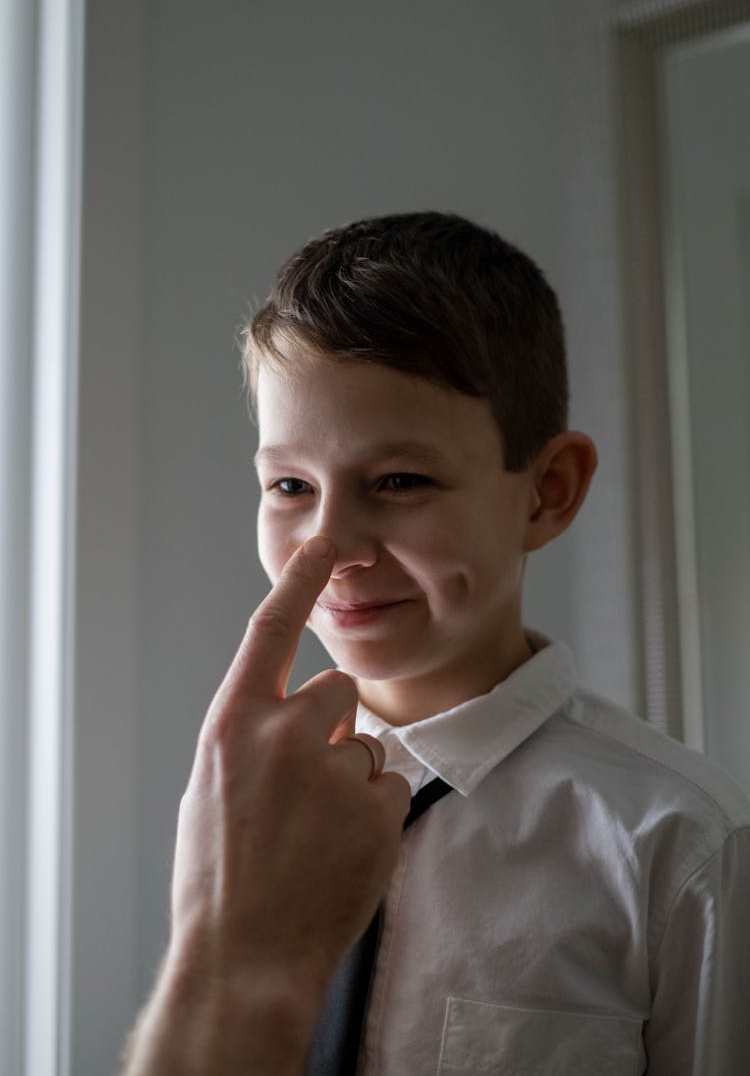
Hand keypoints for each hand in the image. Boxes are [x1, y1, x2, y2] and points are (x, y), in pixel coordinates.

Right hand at [122, 536, 409, 1075]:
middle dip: (331, 727)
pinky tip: (341, 849)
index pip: (271, 628)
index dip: (301, 578)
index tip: (327, 538)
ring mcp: (332, 770)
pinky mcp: (377, 808)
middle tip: (304, 788)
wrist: (243, 956)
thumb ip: (248, 734)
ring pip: (366, 743)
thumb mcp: (209, 787)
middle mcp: (282, 734)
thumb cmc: (217, 874)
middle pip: (339, 691)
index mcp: (231, 724)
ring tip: (316, 829)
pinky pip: (389, 787)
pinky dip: (373, 814)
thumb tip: (281, 707)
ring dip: (350, 776)